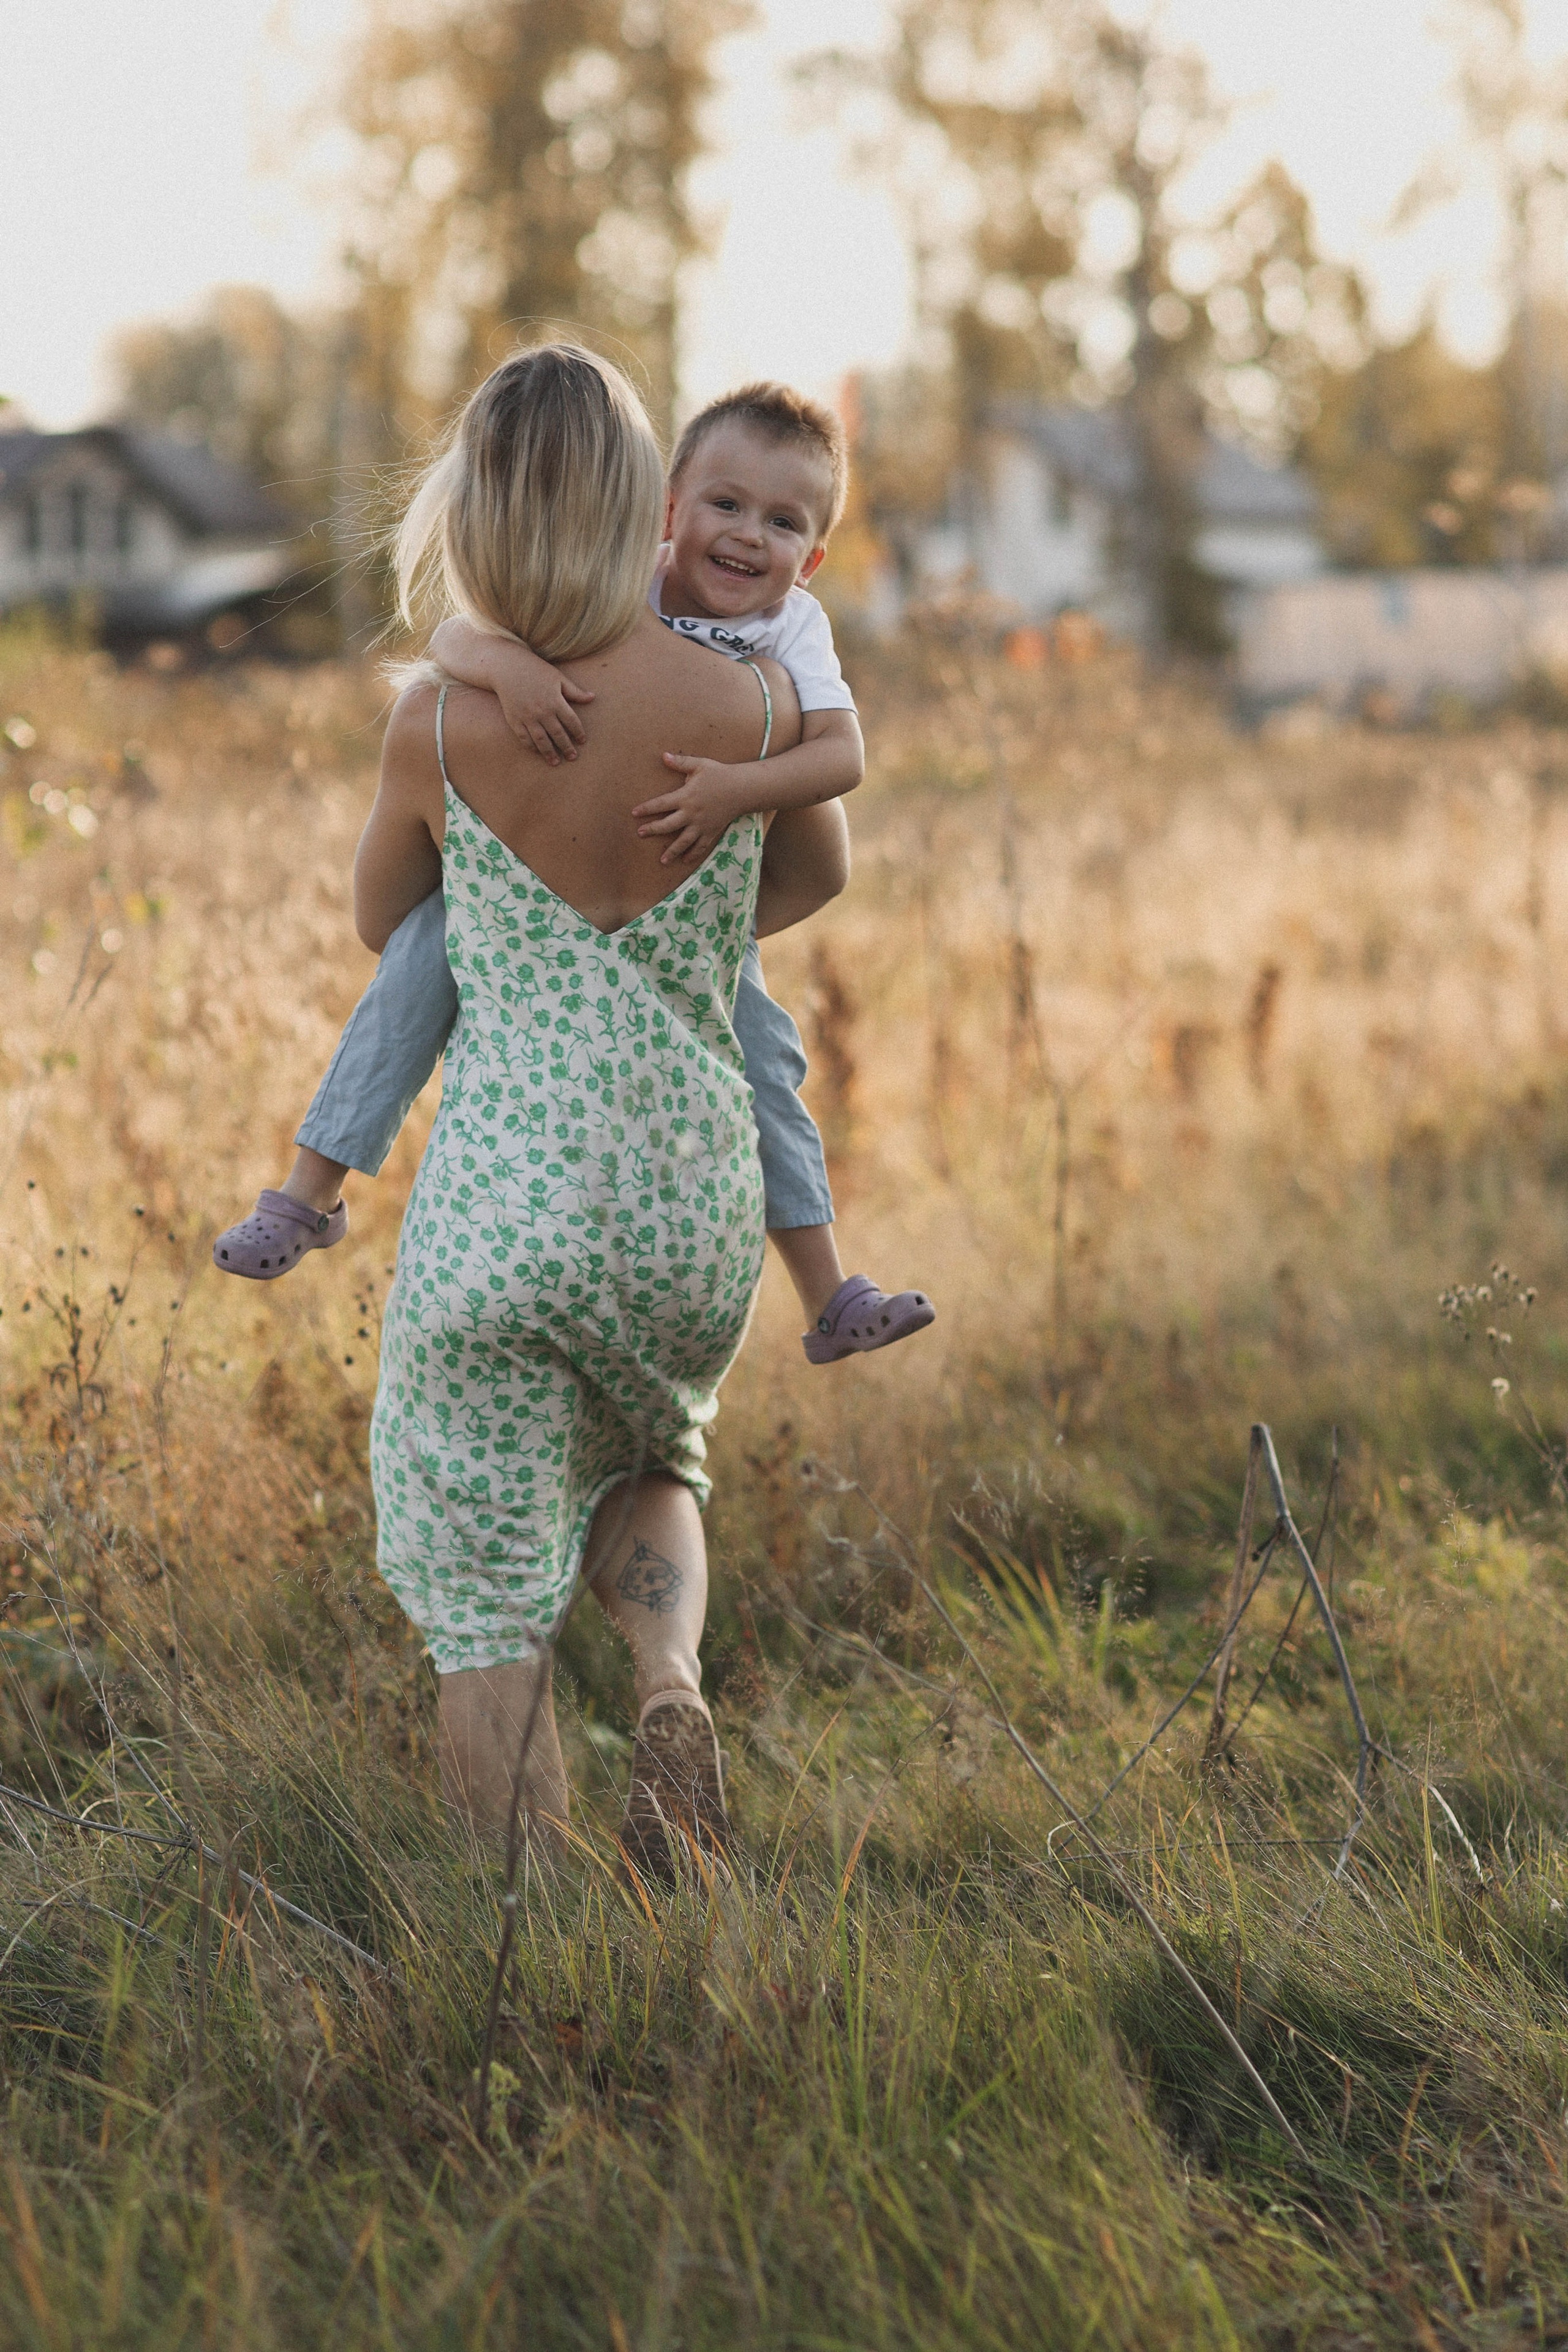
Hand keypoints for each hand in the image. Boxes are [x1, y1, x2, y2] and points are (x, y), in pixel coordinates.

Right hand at [496, 668, 594, 766]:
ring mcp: (527, 717)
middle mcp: (542, 711)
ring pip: (541, 740)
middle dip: (566, 747)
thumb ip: (575, 691)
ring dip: (549, 753)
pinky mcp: (514, 720)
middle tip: (573, 757)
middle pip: (558, 734)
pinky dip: (531, 747)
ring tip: (556, 762)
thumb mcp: (558, 678)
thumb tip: (592, 698)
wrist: (507, 668)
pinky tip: (538, 752)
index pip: (571, 721)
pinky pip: (524, 738)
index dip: (578, 733)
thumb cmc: (536, 670)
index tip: (582, 741)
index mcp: (555, 701)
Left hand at [633, 754, 750, 865]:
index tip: (634, 813)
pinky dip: (693, 854)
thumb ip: (680, 762)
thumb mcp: (700, 765)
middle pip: (668, 826)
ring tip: (662, 860)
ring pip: (683, 841)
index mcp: (685, 797)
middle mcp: (691, 814)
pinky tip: (684, 861)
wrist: (742, 789)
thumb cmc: (720, 774)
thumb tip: (663, 756)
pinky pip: (701, 846)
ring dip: (672, 851)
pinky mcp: (711, 831)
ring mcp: (701, 825)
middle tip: (640, 833)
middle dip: (652, 830)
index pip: (661, 804)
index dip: (646, 809)